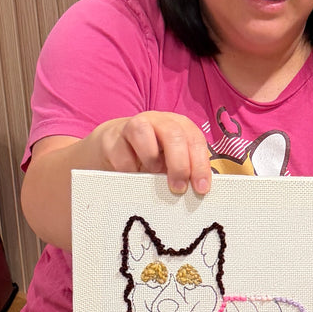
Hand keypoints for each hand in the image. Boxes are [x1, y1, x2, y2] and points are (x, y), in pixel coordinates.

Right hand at [92, 112, 211, 194]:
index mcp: (179, 125)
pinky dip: (130, 171)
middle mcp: (158, 120)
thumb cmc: (151, 156)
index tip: (200, 189)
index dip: (200, 165)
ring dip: (151, 160)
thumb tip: (197, 191)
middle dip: (179, 165)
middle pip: (173, 135)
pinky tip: (132, 174)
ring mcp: (133, 126)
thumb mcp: (172, 161)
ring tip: (152, 174)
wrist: (115, 146)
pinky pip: (122, 157)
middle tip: (179, 189)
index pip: (195, 140)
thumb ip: (186, 171)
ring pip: (143, 135)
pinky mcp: (112, 138)